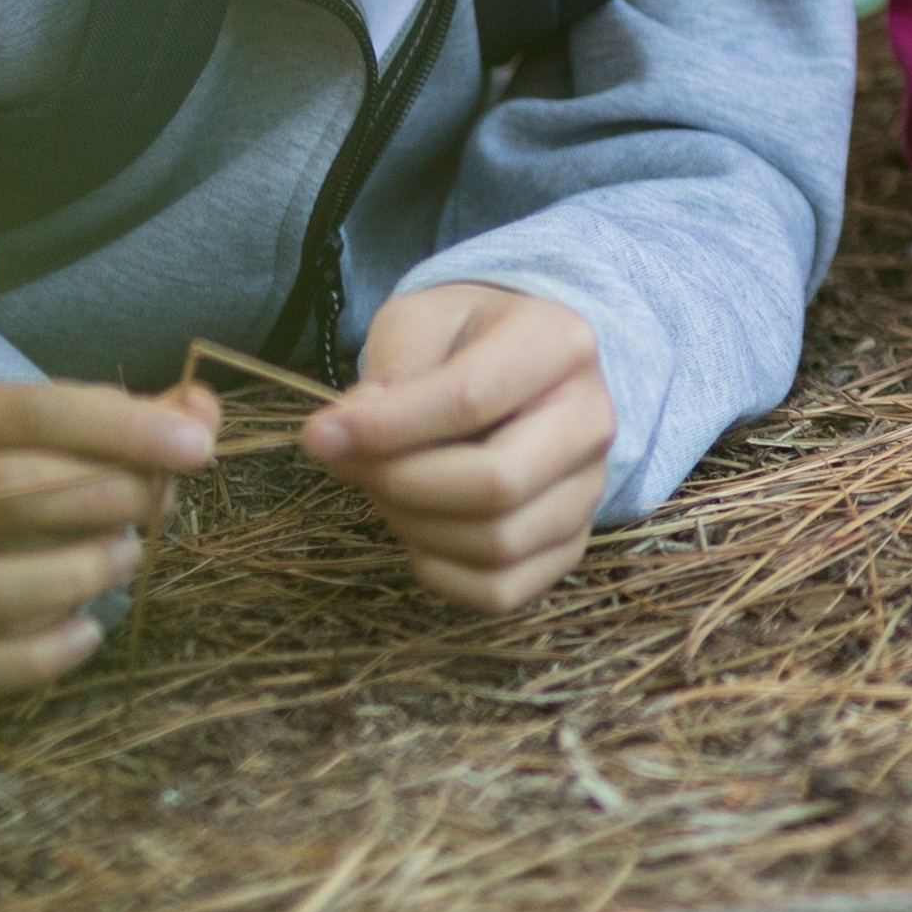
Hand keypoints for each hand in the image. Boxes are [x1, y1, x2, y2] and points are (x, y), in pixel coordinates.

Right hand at [0, 374, 219, 696]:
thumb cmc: (32, 464)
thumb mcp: (77, 426)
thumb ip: (143, 417)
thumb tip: (201, 413)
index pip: (35, 412)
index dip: (123, 430)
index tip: (196, 449)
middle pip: (9, 491)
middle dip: (105, 496)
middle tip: (156, 502)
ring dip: (76, 574)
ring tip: (127, 555)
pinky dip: (38, 658)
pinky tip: (90, 632)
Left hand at [297, 283, 615, 612]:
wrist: (517, 363)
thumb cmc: (463, 338)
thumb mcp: (420, 321)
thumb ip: (388, 372)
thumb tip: (341, 436)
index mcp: (561, 344)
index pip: (470, 400)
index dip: (387, 428)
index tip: (320, 436)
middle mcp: (592, 421)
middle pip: (497, 483)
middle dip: (401, 484)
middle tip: (352, 466)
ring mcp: (588, 490)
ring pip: (497, 544)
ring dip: (415, 527)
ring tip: (383, 488)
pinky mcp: (570, 544)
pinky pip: (500, 590)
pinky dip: (440, 573)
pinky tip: (416, 530)